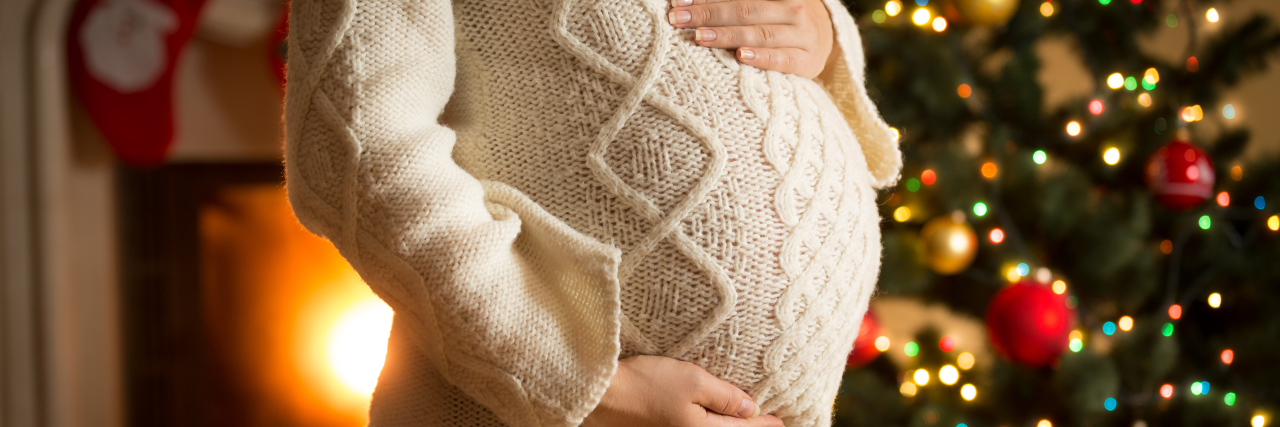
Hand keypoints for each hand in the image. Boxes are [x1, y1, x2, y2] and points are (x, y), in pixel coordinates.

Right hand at [583, 355, 784, 426]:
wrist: (601, 394)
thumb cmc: (646, 384)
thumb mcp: (693, 382)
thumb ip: (725, 396)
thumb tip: (752, 408)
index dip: (766, 423)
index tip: (782, 419)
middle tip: (768, 420)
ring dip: (729, 425)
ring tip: (743, 417)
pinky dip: (708, 424)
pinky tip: (711, 417)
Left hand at [666, 0, 835, 78]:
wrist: (824, 40)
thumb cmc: (783, 17)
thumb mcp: (766, 3)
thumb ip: (736, 2)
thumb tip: (690, 0)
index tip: (679, 1)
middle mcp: (794, 8)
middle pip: (745, 9)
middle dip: (708, 14)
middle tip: (678, 19)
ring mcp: (803, 34)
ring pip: (760, 33)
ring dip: (727, 35)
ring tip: (700, 37)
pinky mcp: (807, 61)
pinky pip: (781, 59)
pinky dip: (761, 58)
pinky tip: (741, 57)